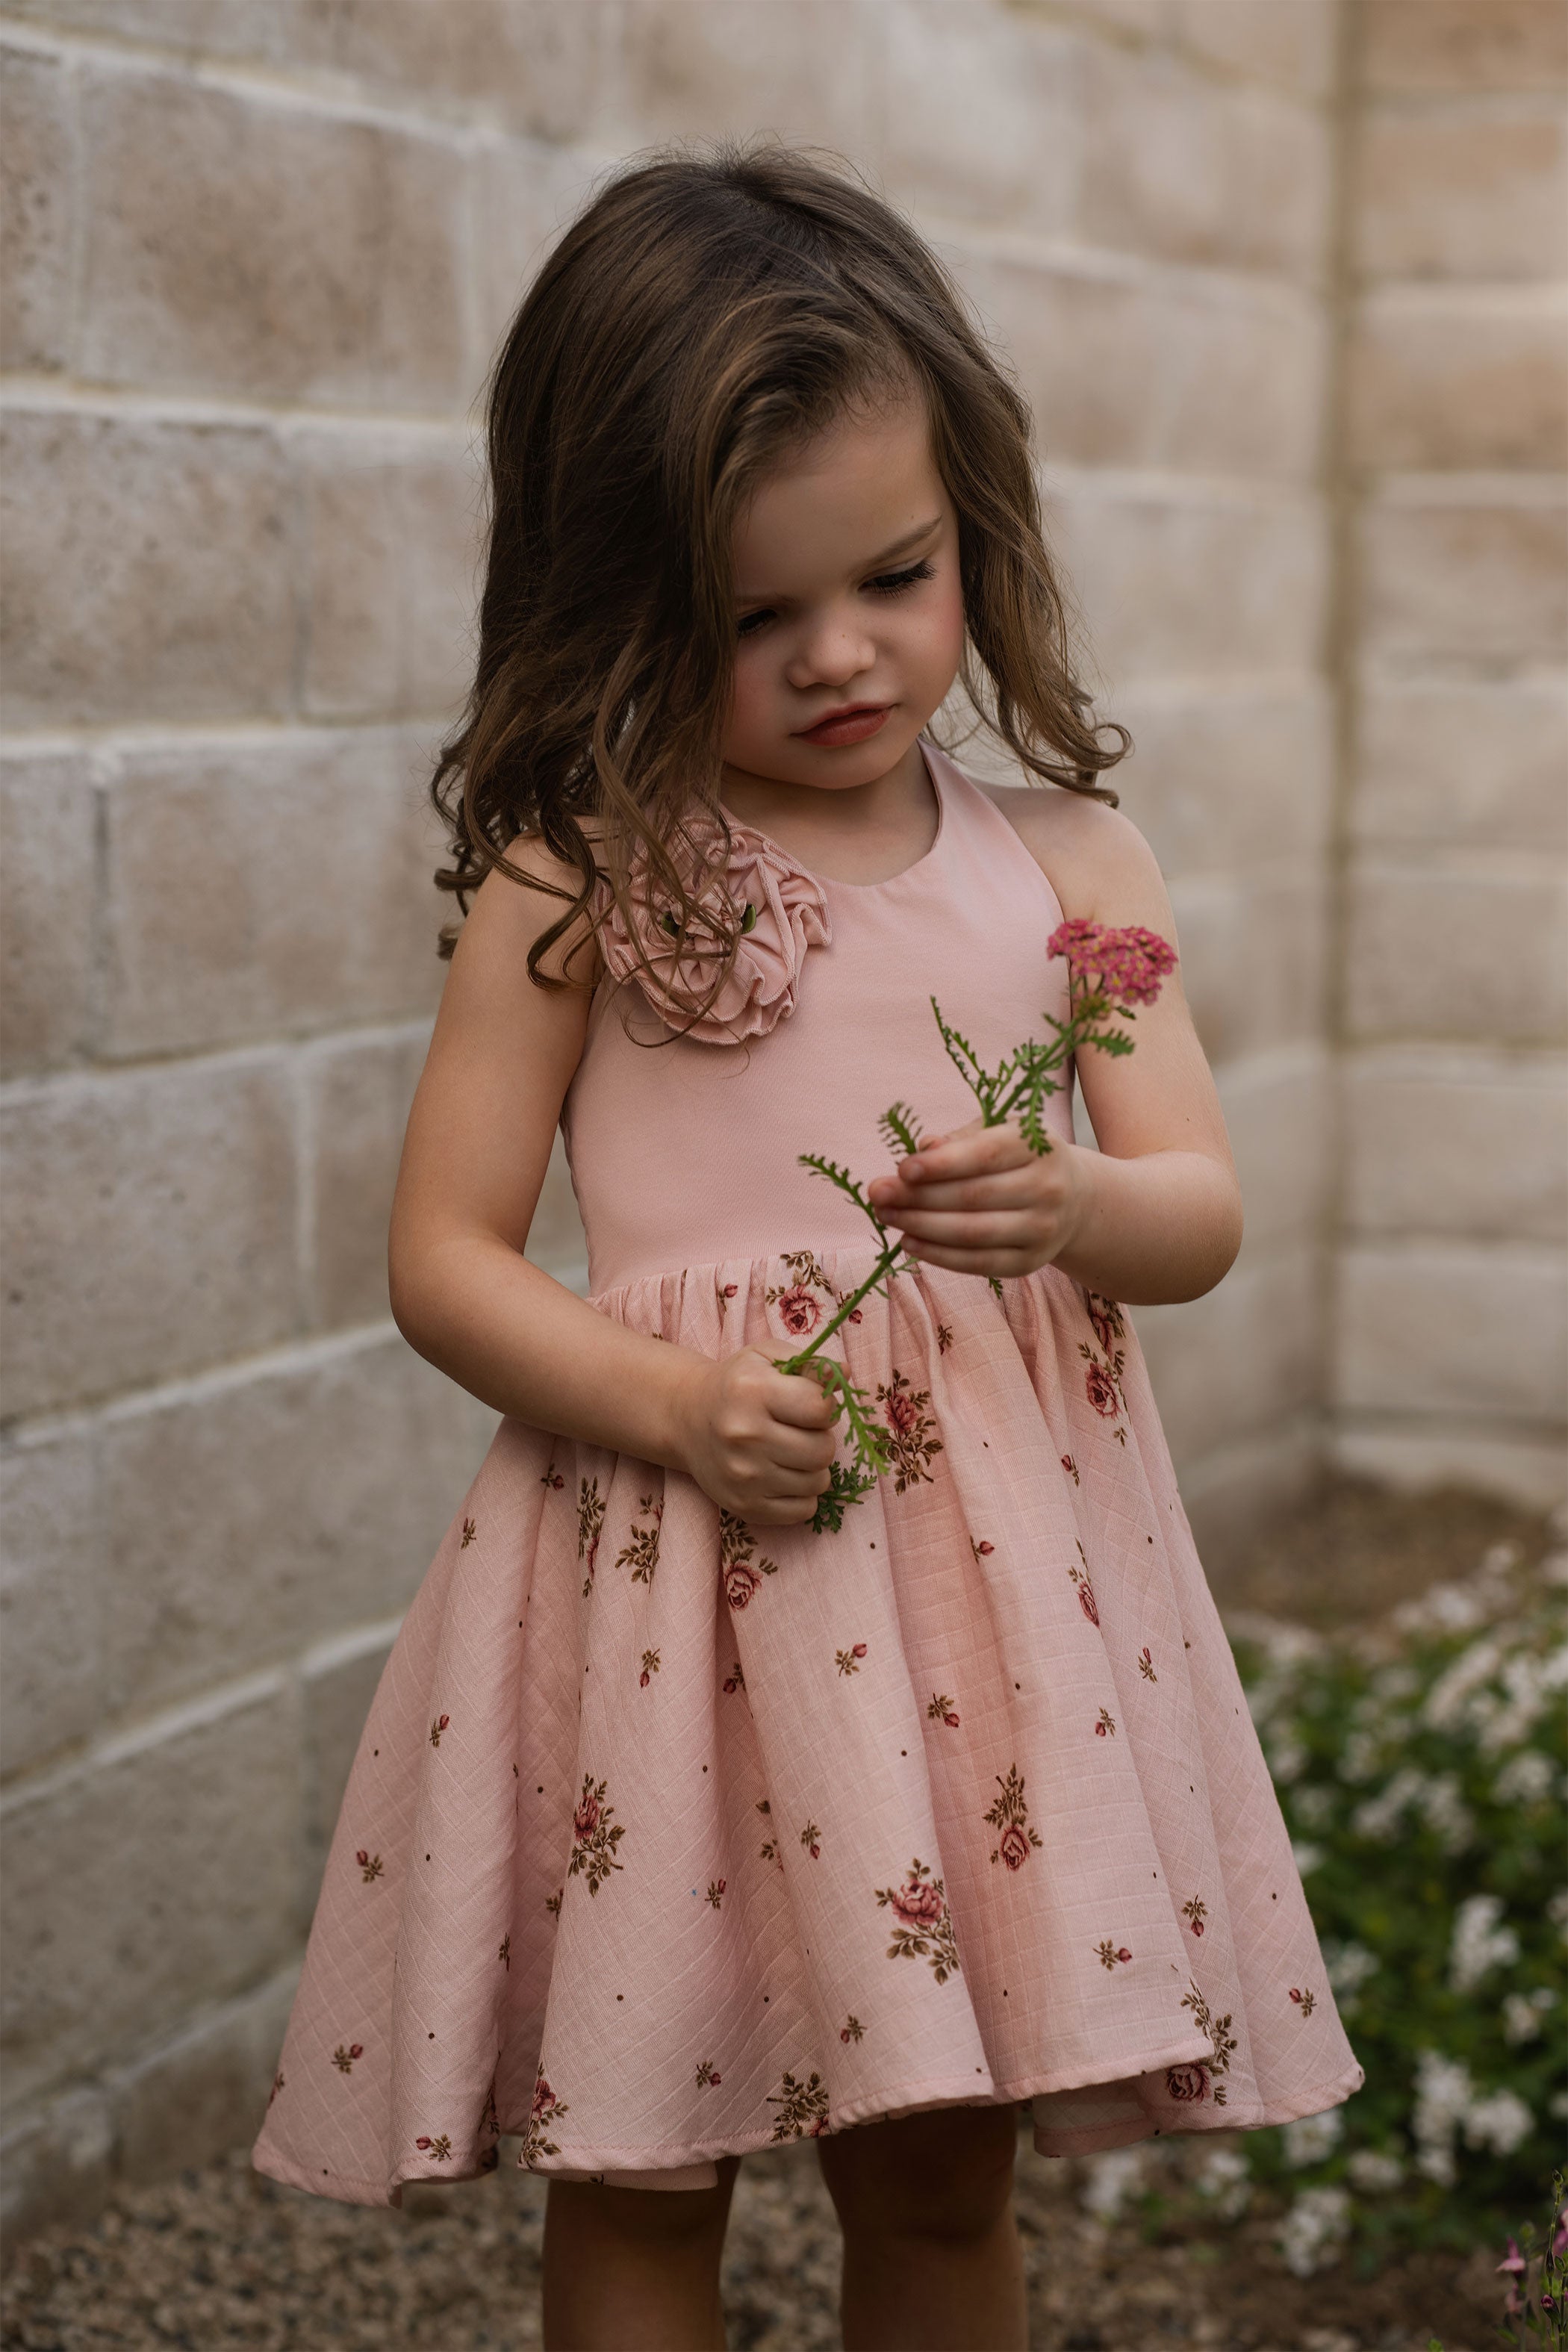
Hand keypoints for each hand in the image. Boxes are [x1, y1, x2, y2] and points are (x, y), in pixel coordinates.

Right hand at [671, 1346, 837, 1525]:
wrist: (687, 1418)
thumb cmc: (738, 1384)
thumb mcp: (768, 1358)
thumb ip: (810, 1363)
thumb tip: (844, 1375)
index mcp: (753, 1392)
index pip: (822, 1408)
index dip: (825, 1406)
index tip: (809, 1404)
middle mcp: (745, 1436)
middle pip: (824, 1450)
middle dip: (821, 1438)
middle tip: (800, 1430)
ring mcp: (744, 1476)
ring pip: (818, 1482)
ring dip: (813, 1467)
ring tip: (791, 1452)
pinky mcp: (744, 1506)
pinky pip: (804, 1511)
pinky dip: (802, 1494)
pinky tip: (784, 1475)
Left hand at [866, 1115, 1092, 1277]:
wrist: (1073, 1200)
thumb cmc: (1020, 1159)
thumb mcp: (999, 1134)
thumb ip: (961, 1139)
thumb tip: (922, 1147)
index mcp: (1040, 1147)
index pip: (987, 1155)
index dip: (943, 1164)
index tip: (902, 1168)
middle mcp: (1048, 1189)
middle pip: (974, 1197)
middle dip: (919, 1196)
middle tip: (878, 1193)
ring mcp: (1042, 1230)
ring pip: (973, 1233)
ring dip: (921, 1225)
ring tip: (886, 1215)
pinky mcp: (1028, 1263)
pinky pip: (977, 1263)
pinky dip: (938, 1255)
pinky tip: (909, 1241)